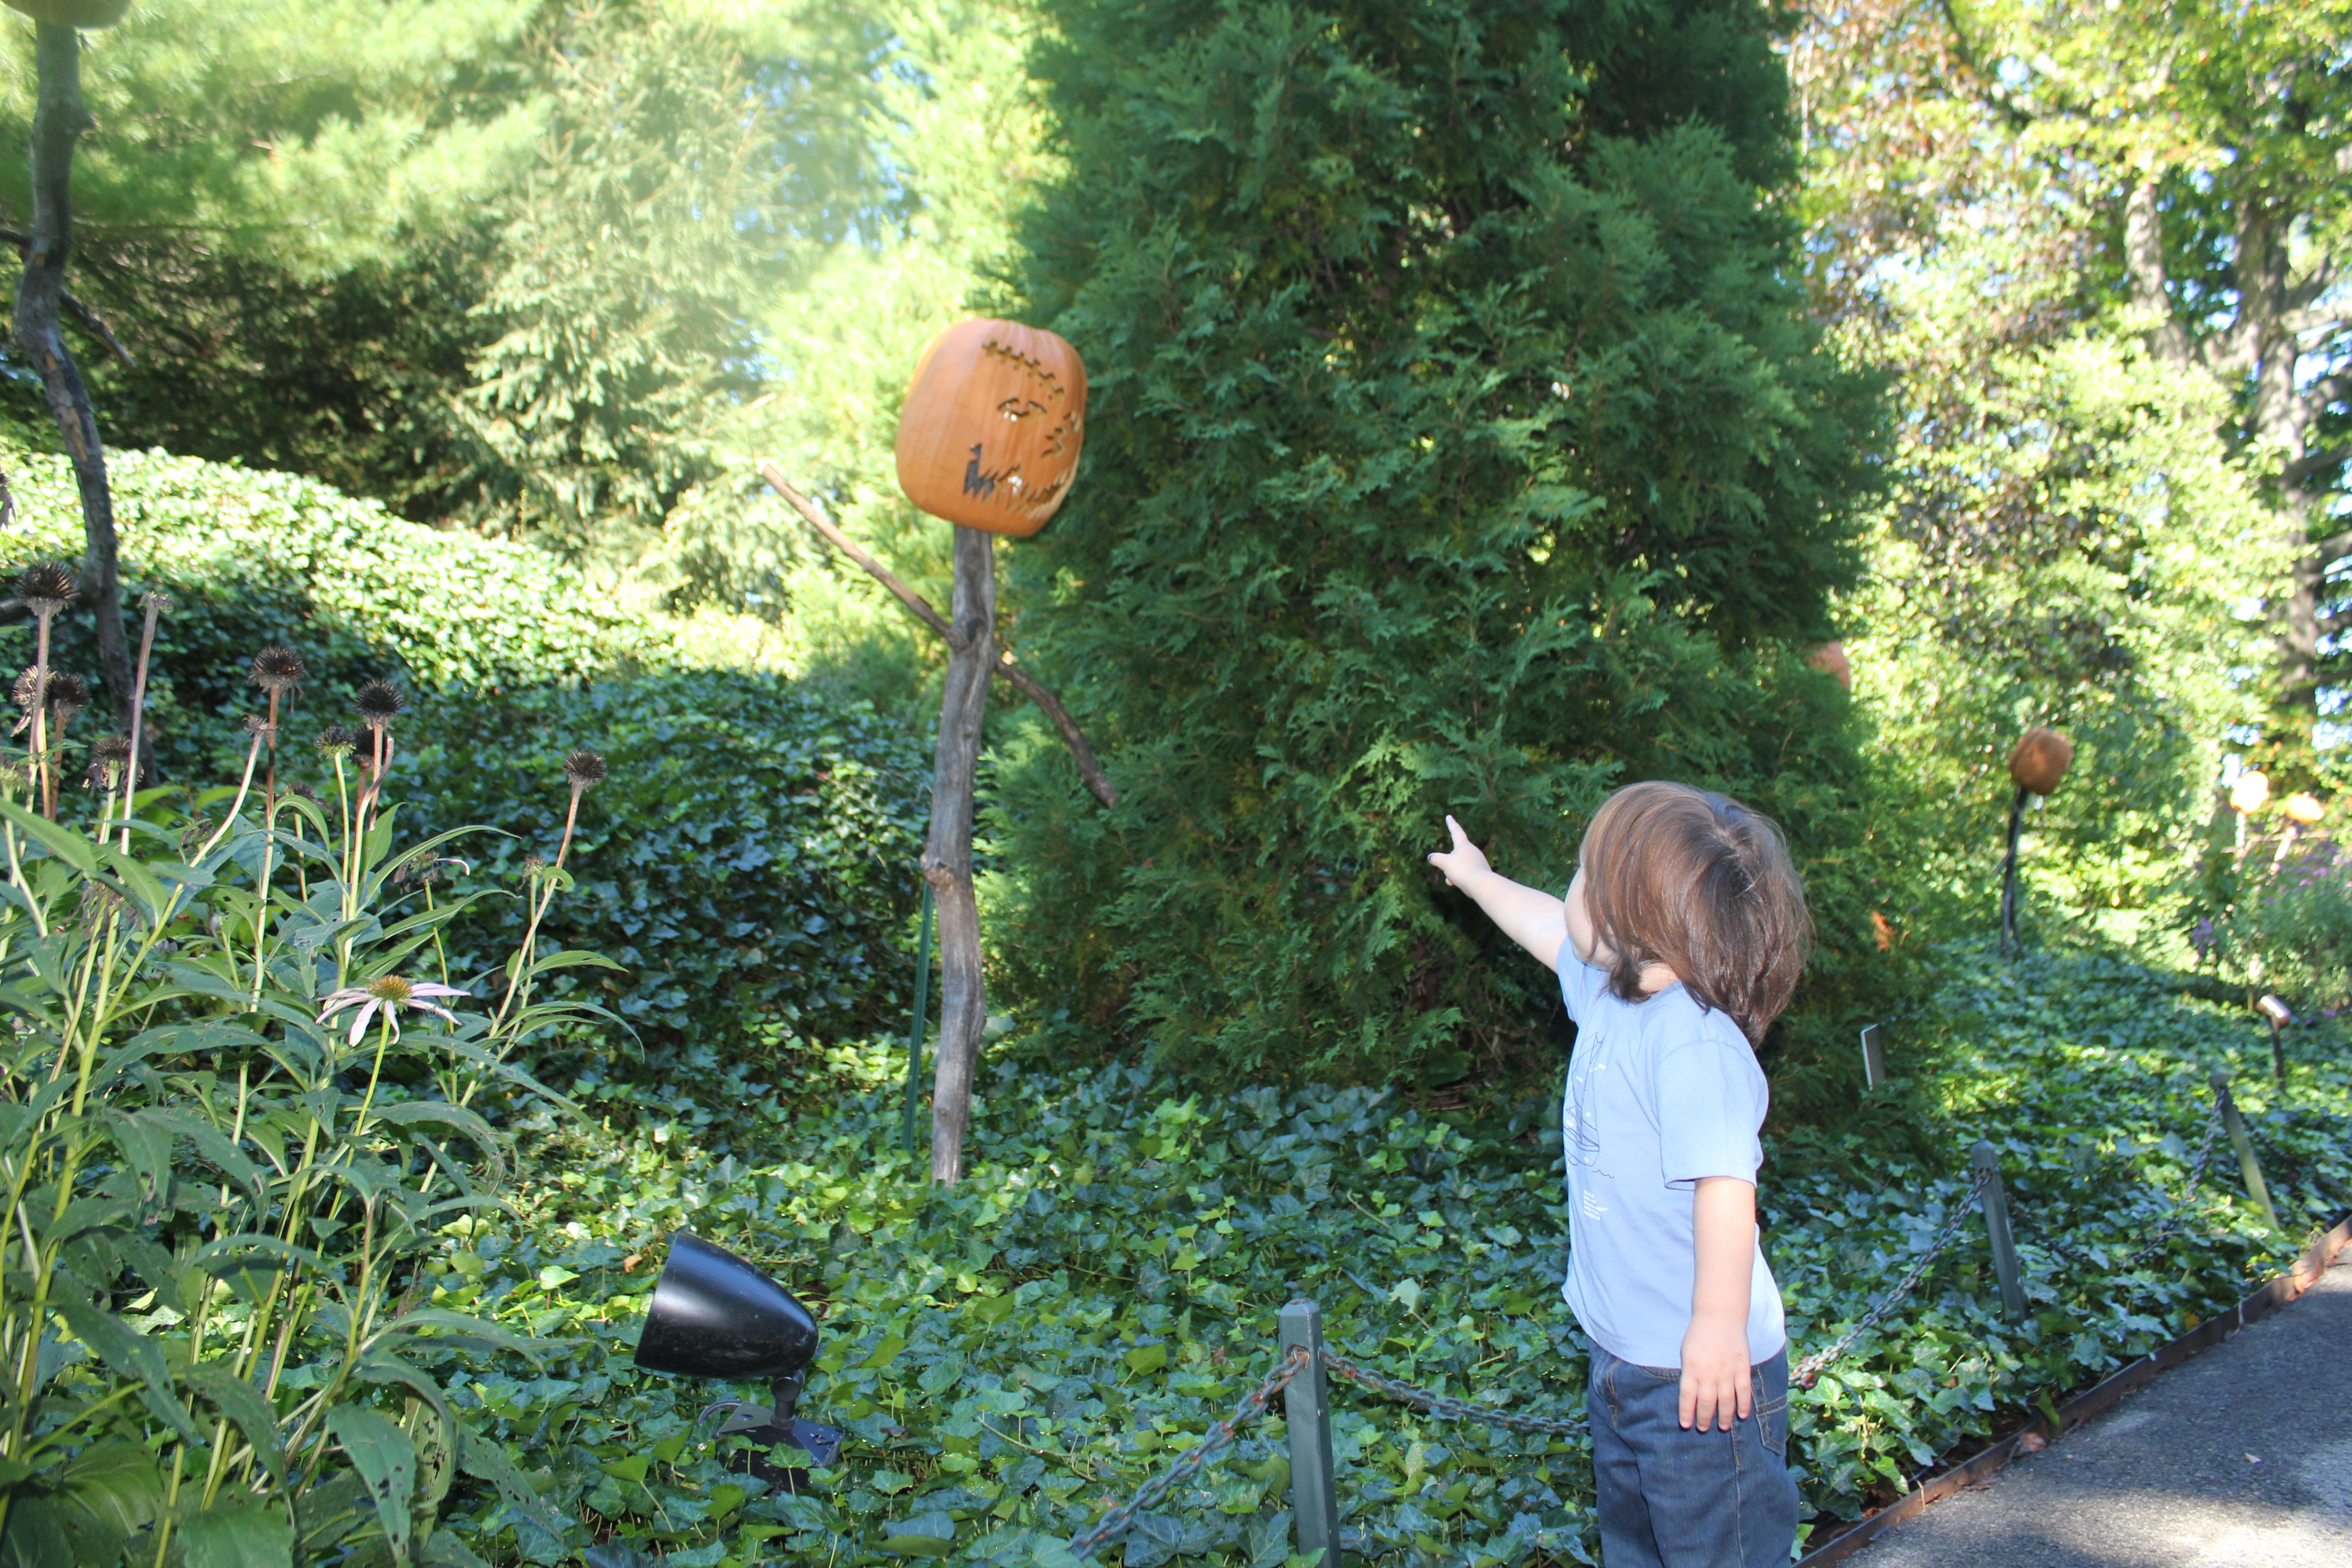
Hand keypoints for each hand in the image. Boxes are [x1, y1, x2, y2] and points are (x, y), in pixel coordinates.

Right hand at [1426, 815, 1491, 887]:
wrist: (1481, 884)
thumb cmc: (1462, 870)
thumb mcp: (1445, 864)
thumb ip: (1436, 859)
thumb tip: (1430, 857)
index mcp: (1464, 845)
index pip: (1456, 831)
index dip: (1451, 824)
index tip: (1449, 816)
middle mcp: (1473, 851)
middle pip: (1457, 852)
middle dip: (1449, 861)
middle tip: (1445, 869)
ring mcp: (1478, 861)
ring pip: (1461, 864)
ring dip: (1453, 871)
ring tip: (1450, 880)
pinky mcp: (1482, 872)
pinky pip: (1467, 872)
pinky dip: (1460, 877)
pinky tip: (1456, 884)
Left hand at [1677, 1316, 1751, 1432]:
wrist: (1720, 1316)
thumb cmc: (1699, 1334)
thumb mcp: (1687, 1352)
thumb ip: (1690, 1373)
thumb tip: (1692, 1394)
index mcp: (1692, 1369)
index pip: (1688, 1397)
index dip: (1687, 1413)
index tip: (1686, 1425)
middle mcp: (1709, 1373)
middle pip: (1707, 1402)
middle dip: (1704, 1418)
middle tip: (1703, 1428)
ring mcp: (1727, 1372)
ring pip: (1726, 1401)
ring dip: (1724, 1416)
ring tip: (1722, 1426)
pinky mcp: (1742, 1368)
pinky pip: (1743, 1391)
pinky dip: (1743, 1405)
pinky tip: (1742, 1415)